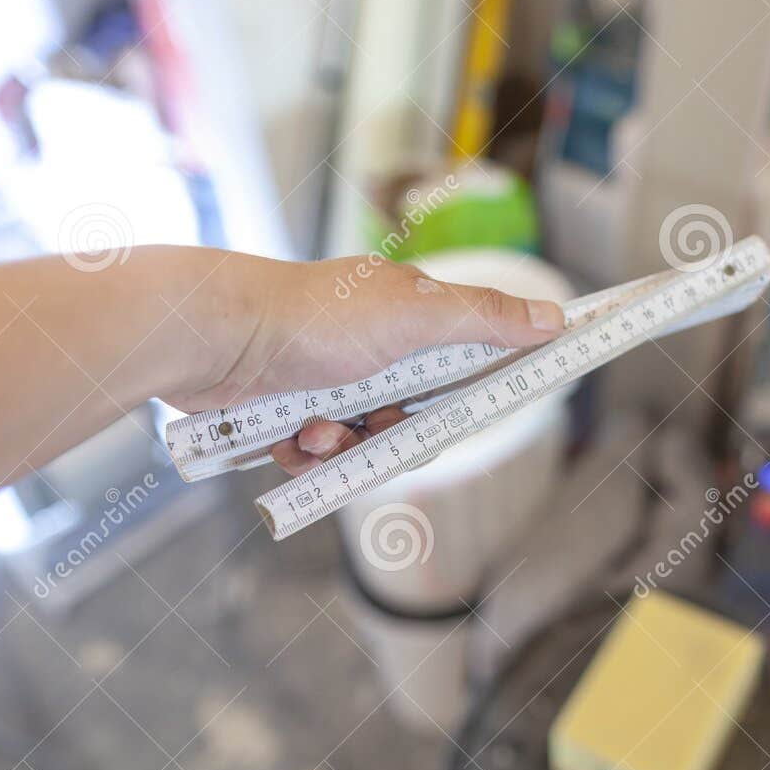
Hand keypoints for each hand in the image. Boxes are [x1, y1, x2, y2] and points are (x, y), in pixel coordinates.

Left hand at [162, 251, 563, 474]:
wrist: (215, 338)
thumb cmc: (316, 318)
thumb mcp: (417, 315)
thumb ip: (486, 318)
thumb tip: (555, 315)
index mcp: (406, 313)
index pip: (468, 354)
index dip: (485, 381)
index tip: (502, 401)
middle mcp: (369, 344)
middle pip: (417, 413)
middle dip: (399, 430)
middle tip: (381, 423)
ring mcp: (326, 379)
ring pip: (367, 440)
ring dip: (348, 444)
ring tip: (320, 429)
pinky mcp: (287, 412)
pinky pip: (319, 456)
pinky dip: (309, 453)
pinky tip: (293, 437)